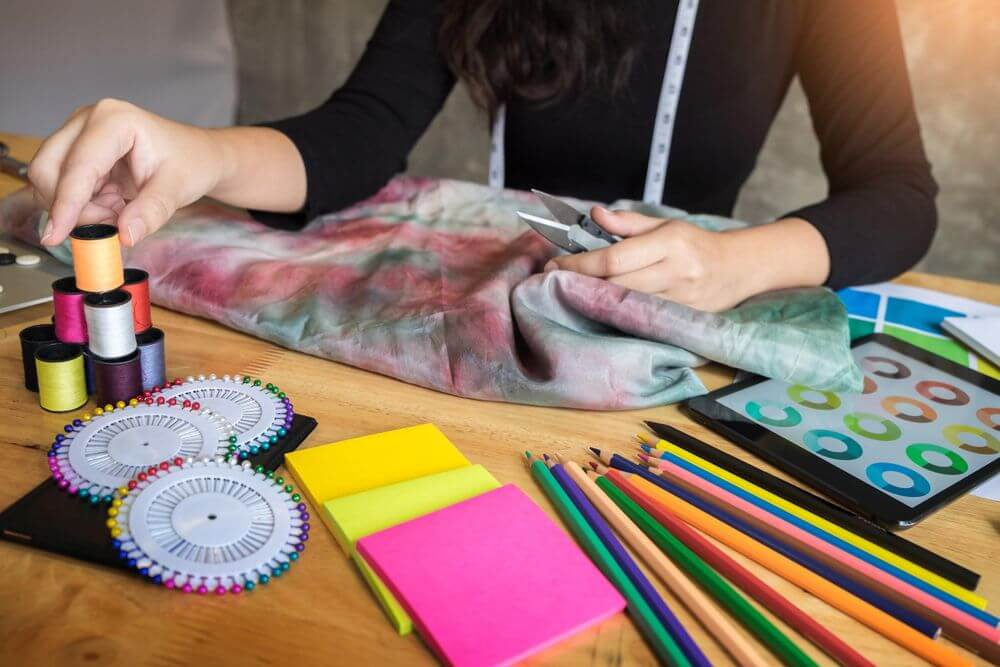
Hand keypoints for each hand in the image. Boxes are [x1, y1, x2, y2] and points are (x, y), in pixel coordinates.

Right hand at [28, 98, 223, 245]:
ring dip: (78, 207)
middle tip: (110, 223)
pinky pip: (61, 186)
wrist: (197, 156)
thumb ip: (151, 212)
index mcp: (114, 120)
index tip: (56, 235)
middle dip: (71, 206)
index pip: (78, 166)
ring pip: (49, 180)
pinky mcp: (76, 151)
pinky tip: (111, 204)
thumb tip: (125, 234)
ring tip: (117, 210)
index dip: (65, 203)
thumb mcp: (177, 189)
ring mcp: (78, 134)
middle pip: (47, 169)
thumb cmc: (190, 163)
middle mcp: (87, 120)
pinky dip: (81, 205)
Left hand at [544, 207, 753, 310]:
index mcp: (670, 242)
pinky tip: (602, 306)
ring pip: (625, 305)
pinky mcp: (680, 318)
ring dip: (594, 299)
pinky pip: (640, 318)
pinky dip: (617, 312)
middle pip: (615, 285)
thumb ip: (626, 223)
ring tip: (574, 291)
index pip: (614, 258)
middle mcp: (676, 272)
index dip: (579, 263)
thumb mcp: (664, 224)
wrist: (737, 269)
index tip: (554, 263)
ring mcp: (679, 300)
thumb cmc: (695, 244)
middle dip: (581, 283)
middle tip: (556, 279)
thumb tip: (595, 214)